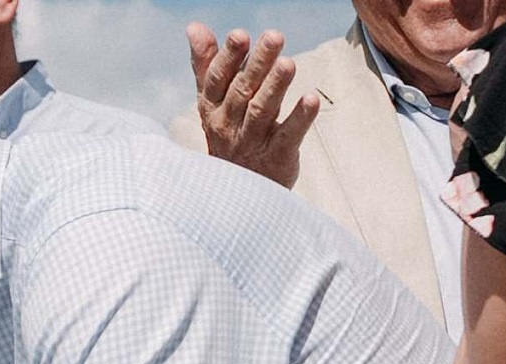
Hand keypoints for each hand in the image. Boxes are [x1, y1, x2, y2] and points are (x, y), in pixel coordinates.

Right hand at [186, 23, 320, 188]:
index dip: (229, 57)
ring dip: (276, 86)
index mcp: (213, 108)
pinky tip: (311, 99)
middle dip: (258, 63)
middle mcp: (229, 125)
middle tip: (275, 36)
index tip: (240, 35)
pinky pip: (288, 136)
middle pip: (243, 90)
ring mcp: (252, 142)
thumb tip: (194, 27)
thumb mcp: (212, 103)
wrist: (235, 194)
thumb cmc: (228, 136)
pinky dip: (300, 118)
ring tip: (288, 63)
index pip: (218, 80)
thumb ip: (206, 65)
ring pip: (262, 111)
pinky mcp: (276, 156)